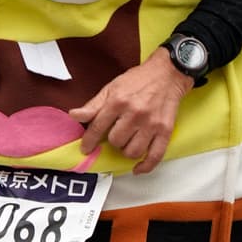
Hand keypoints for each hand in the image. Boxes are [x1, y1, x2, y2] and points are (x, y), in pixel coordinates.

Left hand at [69, 52, 192, 174]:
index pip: (98, 127)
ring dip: (126, 151)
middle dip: (112, 140)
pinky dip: (145, 166)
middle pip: (116, 141)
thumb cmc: (138, 80)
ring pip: (132, 151)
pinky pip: (155, 156)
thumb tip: (74, 115)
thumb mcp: (111, 88)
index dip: (89, 141)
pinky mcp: (166, 130)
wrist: (167, 73)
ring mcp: (151, 123)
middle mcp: (134, 113)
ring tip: (127, 142)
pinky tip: (137, 168)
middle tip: (116, 134)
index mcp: (118, 101)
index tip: (86, 149)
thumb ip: (93, 105)